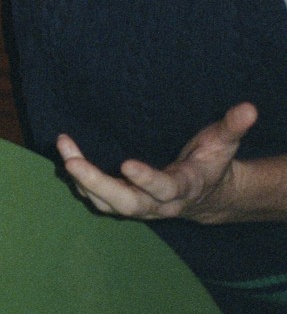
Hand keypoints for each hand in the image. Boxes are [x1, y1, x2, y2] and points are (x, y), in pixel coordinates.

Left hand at [56, 102, 257, 223]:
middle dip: (97, 183)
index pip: (164, 188)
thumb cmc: (212, 161)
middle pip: (126, 203)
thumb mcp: (224, 142)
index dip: (146, 179)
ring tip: (63, 149)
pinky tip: (67, 159)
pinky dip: (81, 183)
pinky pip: (99, 200)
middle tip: (71, 161)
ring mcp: (141, 206)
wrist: (207, 195)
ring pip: (107, 203)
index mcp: (184, 187)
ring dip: (82, 180)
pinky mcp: (126, 202)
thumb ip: (232, 126)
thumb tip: (249, 107)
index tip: (126, 163)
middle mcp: (159, 203)